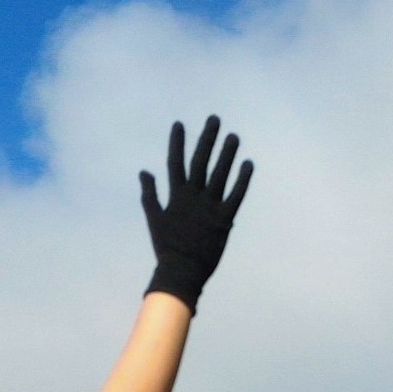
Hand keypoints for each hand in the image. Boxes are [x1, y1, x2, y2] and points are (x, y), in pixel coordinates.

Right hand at [139, 115, 252, 308]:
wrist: (181, 272)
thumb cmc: (166, 247)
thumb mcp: (154, 218)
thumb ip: (150, 194)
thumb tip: (144, 172)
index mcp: (176, 195)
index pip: (176, 162)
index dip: (177, 142)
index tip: (179, 124)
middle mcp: (193, 196)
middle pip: (200, 161)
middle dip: (207, 139)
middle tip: (214, 119)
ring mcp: (209, 206)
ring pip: (219, 173)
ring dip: (227, 153)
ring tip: (234, 136)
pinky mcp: (224, 219)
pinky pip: (236, 195)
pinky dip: (242, 180)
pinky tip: (248, 164)